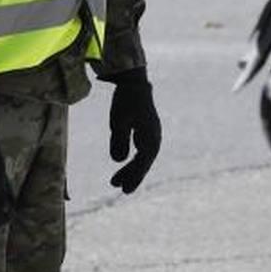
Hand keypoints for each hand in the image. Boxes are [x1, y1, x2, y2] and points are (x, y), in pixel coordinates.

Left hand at [108, 71, 160, 193]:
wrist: (134, 82)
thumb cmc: (126, 100)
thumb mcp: (118, 121)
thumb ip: (119, 140)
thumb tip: (118, 160)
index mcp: (150, 134)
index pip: (143, 160)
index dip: (134, 175)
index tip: (123, 187)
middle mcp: (154, 136)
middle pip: (144, 162)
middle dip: (133, 176)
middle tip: (122, 190)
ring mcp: (151, 134)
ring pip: (143, 157)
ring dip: (132, 169)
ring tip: (116, 182)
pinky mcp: (146, 131)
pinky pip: (141, 150)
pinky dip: (133, 160)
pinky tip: (123, 165)